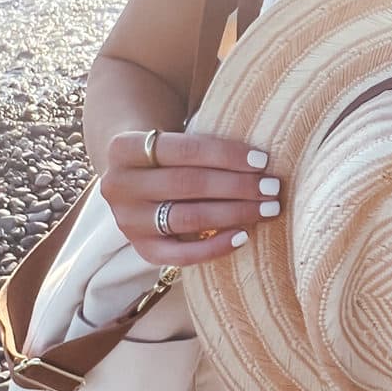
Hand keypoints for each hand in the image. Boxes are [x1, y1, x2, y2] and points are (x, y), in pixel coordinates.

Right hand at [99, 129, 283, 265]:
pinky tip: (244, 236)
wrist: (135, 176)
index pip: (184, 149)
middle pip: (187, 184)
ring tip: (268, 208)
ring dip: (234, 213)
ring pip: (187, 217)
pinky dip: (215, 247)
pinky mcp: (141, 249)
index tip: (262, 160)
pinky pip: (181, 255)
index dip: (226, 155)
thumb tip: (259, 157)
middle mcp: (118, 186)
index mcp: (124, 148)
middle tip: (273, 186)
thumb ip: (203, 138)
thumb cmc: (169, 151)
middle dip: (237, 186)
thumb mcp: (172, 134)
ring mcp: (127, 221)